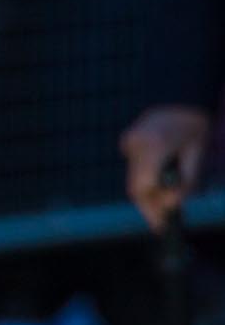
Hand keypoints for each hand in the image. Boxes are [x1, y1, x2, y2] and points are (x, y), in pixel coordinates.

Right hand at [120, 104, 210, 232]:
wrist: (180, 97)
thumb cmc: (194, 126)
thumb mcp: (197, 156)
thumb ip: (185, 181)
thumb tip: (171, 206)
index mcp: (153, 147)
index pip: (144, 187)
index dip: (151, 209)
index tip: (161, 226)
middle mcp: (135, 146)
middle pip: (134, 187)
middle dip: (148, 208)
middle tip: (160, 226)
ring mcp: (128, 143)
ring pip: (133, 181)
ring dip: (148, 195)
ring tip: (161, 210)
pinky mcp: (127, 142)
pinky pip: (134, 169)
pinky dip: (145, 180)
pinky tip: (159, 184)